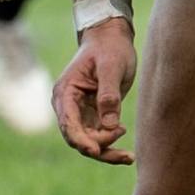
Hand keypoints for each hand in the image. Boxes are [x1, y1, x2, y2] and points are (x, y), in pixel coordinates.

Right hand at [53, 18, 137, 163]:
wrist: (111, 38)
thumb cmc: (109, 48)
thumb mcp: (111, 67)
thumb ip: (109, 94)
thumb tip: (110, 125)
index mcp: (66, 93)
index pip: (68, 122)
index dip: (80, 139)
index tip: (95, 150)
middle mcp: (68, 106)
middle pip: (76, 138)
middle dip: (98, 148)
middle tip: (124, 153)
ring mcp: (80, 113)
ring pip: (87, 142)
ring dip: (106, 152)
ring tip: (129, 156)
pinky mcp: (93, 116)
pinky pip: (98, 138)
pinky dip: (110, 147)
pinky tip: (127, 153)